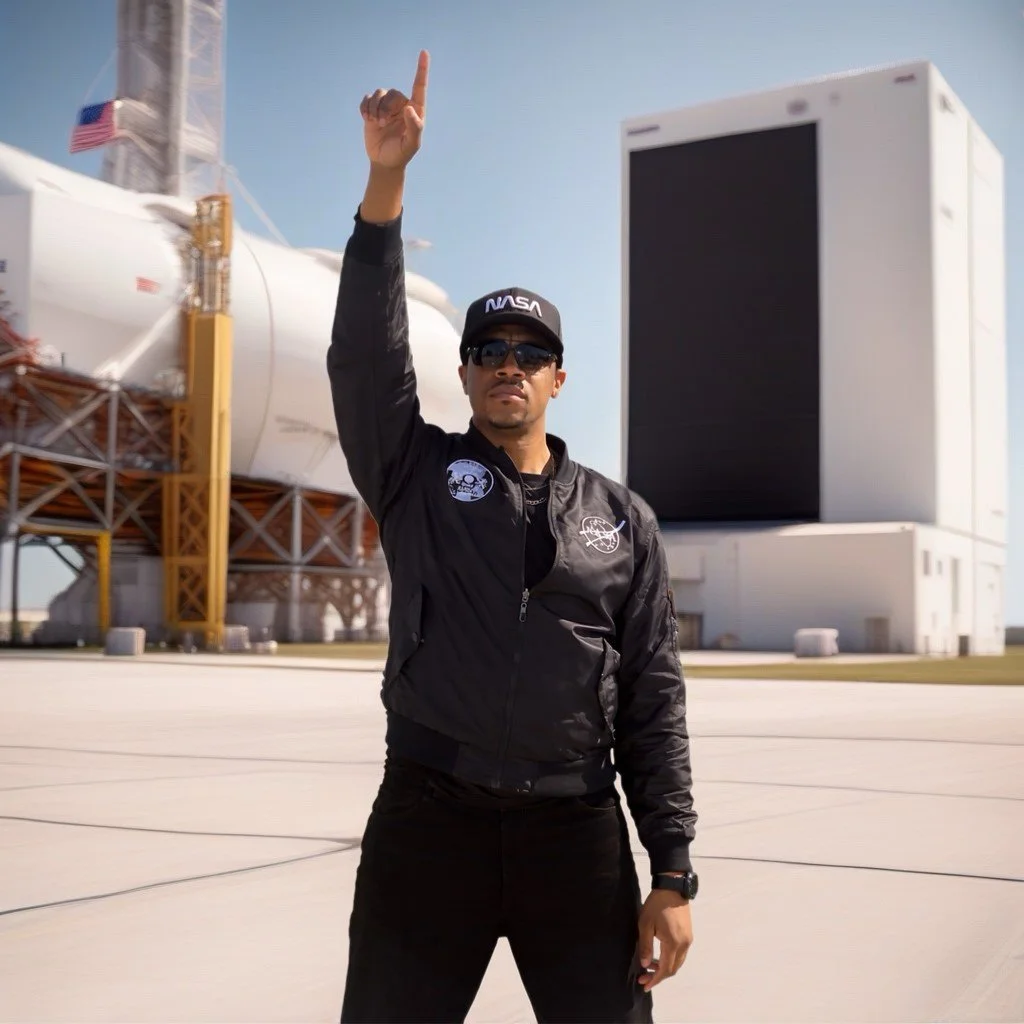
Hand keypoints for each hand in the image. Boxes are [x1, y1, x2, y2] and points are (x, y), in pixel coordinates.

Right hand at [361, 50, 428, 169]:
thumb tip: (409, 108)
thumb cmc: (400, 154)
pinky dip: (365, 107)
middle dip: (385, 106)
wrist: (384, 162)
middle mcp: (401, 105)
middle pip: (392, 93)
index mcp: (415, 111)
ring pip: (379, 94)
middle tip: (382, 122)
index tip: (424, 53)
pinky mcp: (372, 109)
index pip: (419, 87)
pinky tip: (366, 119)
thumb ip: (414, 127)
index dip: (421, 70)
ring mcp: (386, 107)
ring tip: (374, 122)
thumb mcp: (411, 145)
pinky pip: (367, 99)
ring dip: (374, 107)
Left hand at [637, 889, 692, 991]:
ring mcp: (688, 939)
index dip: (655, 979)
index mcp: (673, 943)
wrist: (672, 886)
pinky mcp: (688, 934)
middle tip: (643, 977)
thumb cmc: (656, 904)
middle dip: (658, 976)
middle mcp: (684, 944)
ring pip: (678, 962)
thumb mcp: (645, 924)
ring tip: (649, 966)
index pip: (665, 969)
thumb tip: (645, 964)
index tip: (645, 985)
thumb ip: (645, 945)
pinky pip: (680, 954)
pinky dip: (670, 959)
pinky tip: (659, 956)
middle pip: (673, 969)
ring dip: (664, 967)